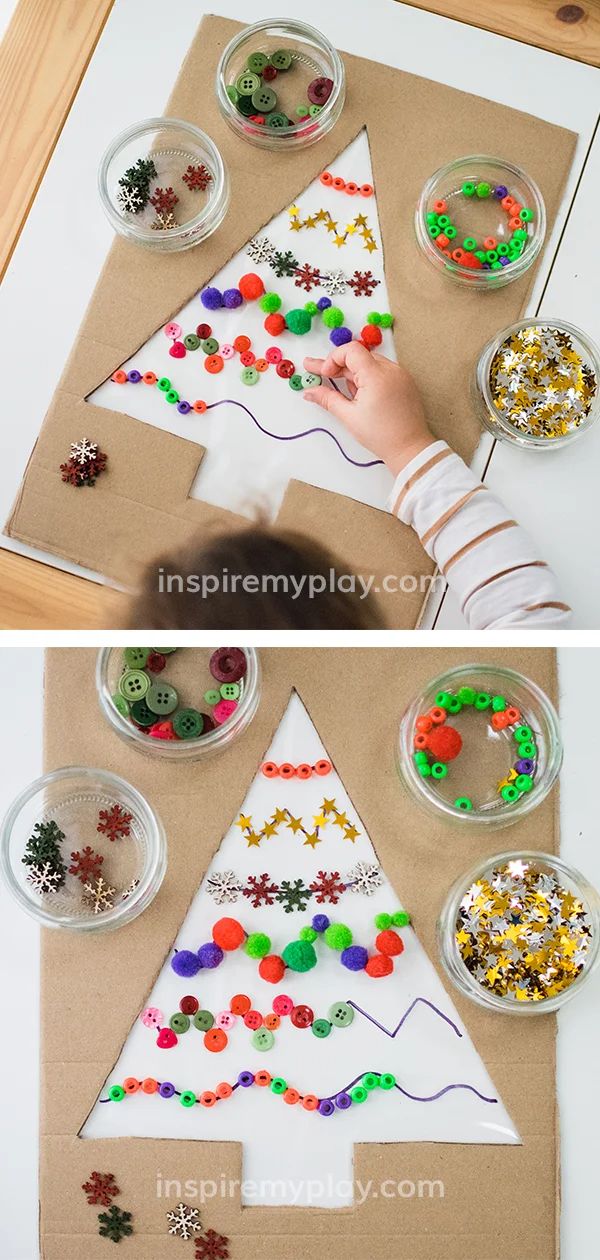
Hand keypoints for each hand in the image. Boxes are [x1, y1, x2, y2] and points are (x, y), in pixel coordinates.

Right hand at [303, 342, 433, 476]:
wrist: (410, 448)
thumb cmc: (382, 435)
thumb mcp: (349, 416)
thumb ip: (327, 399)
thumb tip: (309, 391)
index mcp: (376, 376)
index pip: (351, 350)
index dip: (333, 359)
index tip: (324, 374)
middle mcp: (391, 370)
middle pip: (358, 356)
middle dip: (338, 366)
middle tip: (316, 371)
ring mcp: (400, 374)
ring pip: (369, 363)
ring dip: (352, 373)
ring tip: (344, 393)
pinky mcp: (404, 382)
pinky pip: (381, 371)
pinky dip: (367, 378)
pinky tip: (360, 395)